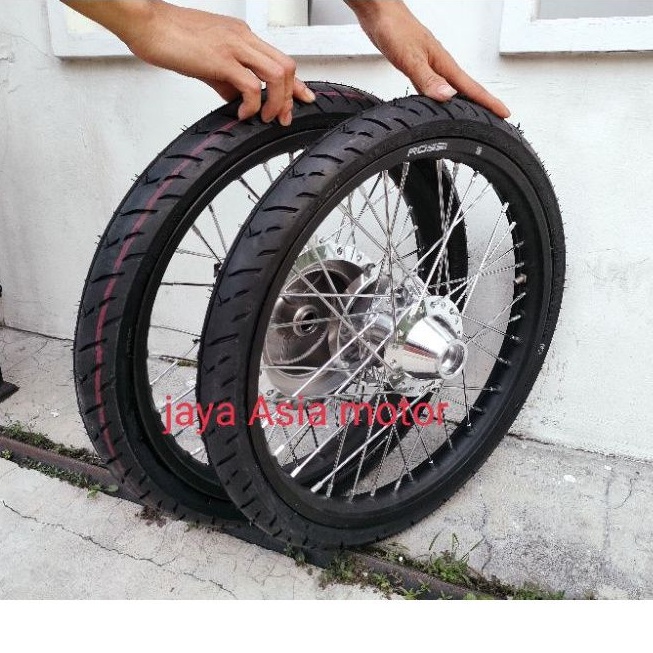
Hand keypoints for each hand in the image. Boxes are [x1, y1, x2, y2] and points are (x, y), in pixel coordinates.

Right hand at [63, 0, 314, 124]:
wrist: (144, 21)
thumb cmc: (169, 37)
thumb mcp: (205, 61)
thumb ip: (226, 79)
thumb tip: (238, 99)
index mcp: (241, 35)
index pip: (279, 58)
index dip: (295, 83)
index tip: (303, 99)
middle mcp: (242, 37)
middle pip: (286, 65)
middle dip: (290, 96)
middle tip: (283, 118)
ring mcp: (233, 46)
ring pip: (277, 73)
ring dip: (276, 101)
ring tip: (264, 117)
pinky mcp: (220, 59)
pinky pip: (251, 85)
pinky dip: (253, 104)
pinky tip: (243, 114)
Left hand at [347, 0, 509, 117]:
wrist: (379, 12)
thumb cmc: (393, 29)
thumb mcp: (410, 58)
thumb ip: (428, 79)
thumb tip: (448, 96)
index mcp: (443, 64)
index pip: (471, 87)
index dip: (489, 102)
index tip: (504, 113)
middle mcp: (440, 65)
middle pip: (467, 88)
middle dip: (483, 103)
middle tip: (497, 116)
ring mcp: (430, 65)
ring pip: (452, 88)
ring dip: (464, 100)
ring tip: (474, 112)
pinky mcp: (418, 65)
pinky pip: (436, 86)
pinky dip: (443, 96)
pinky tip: (440, 101)